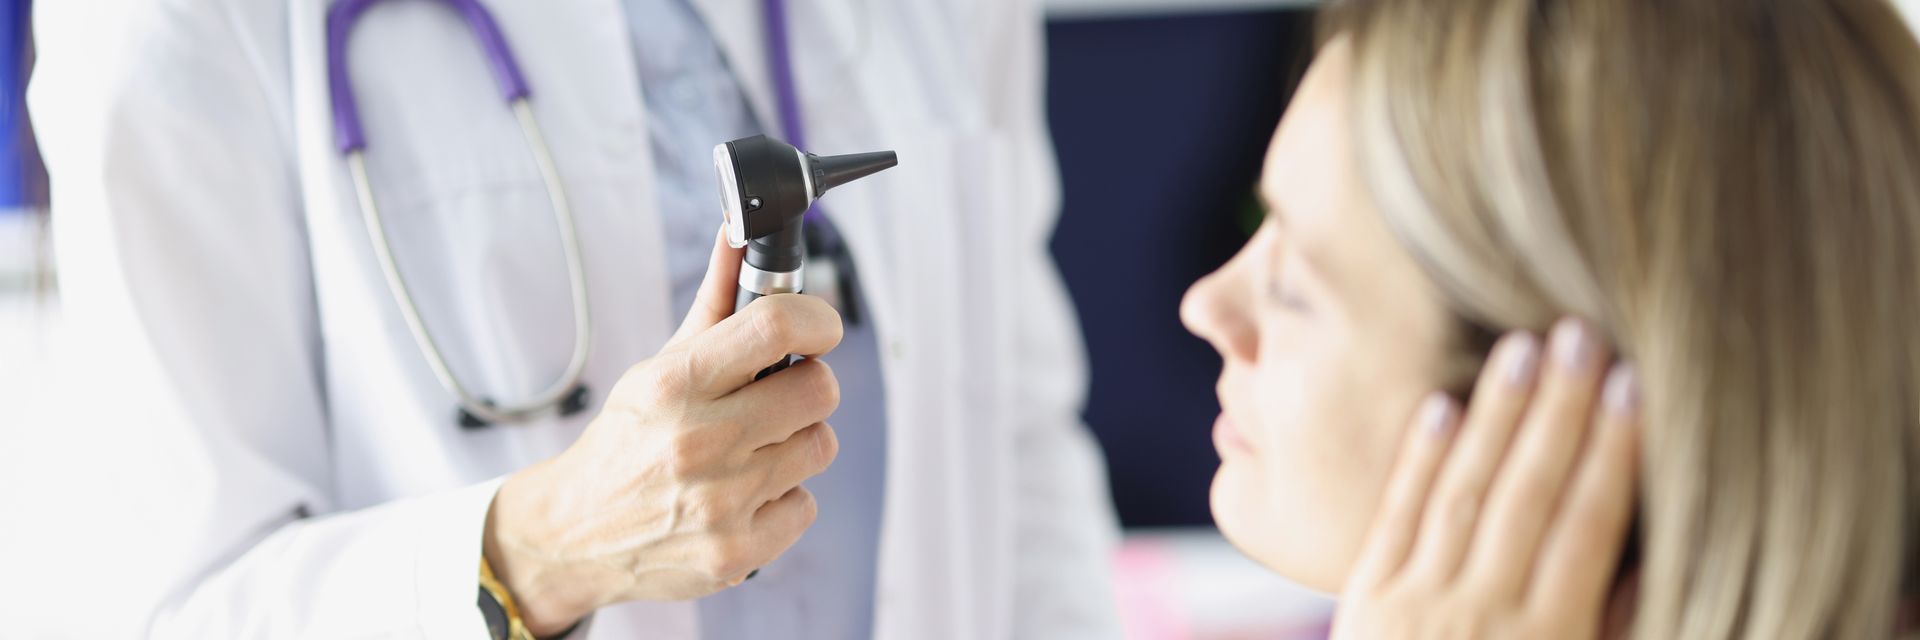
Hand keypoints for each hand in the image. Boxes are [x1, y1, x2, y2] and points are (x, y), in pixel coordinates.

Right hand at [484, 228, 843, 634]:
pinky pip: (805, 505)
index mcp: (676, 385)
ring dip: (795, 442)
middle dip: (808, 385)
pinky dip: (782, 499)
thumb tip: (738, 234)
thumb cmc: (629, 439)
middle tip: (780, 392)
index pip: (776, 327)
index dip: (817, 319)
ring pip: (819, 446)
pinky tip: (744, 494)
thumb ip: (714, 302)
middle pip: (820, 390)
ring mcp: (720, 502)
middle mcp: (699, 441)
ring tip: (753, 448)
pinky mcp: (736, 552)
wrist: (577, 533)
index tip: (821, 327)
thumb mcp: (659, 367)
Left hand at [1332, 319, 1640, 639]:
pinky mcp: (1368, 600)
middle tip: (1580, 334)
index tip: (1634, 383)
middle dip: (1558, 410)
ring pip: (1464, 494)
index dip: (1613, 451)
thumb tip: (1646, 553)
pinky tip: (1441, 404)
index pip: (1588, 526)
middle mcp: (1484, 615)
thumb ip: (1606, 625)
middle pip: (1528, 494)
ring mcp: (1420, 604)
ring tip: (1521, 347)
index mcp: (1550, 637)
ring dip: (1494, 417)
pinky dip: (1419, 460)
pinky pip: (1396, 520)